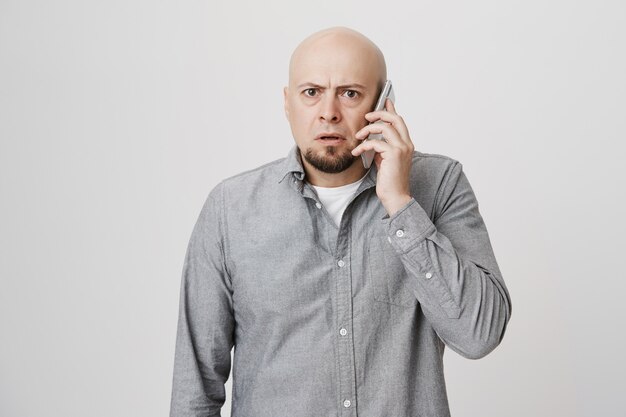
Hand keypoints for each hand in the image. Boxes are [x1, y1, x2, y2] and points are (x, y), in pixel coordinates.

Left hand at [351, 99, 414, 216]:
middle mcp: (407, 144)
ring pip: (385, 127)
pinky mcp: (394, 154)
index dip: (391, 109)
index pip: (400, 121)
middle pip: (395, 118)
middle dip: (379, 114)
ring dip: (368, 129)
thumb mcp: (385, 160)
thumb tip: (373, 139)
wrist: (396, 197)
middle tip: (366, 117)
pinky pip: (375, 142)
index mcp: (406, 144)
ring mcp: (402, 148)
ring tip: (358, 136)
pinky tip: (357, 152)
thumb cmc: (390, 181)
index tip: (384, 101)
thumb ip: (383, 148)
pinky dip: (363, 145)